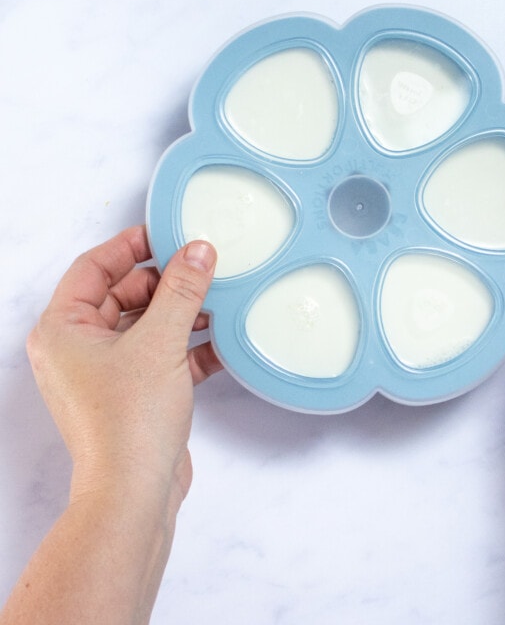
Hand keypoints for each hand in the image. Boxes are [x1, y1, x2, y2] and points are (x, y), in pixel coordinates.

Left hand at [26, 226, 220, 506]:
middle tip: (202, 269)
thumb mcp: (160, 343)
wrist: (135, 492)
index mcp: (63, 330)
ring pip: (146, 324)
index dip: (131, 245)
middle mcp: (79, 348)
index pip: (94, 267)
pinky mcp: (134, 392)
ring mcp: (106, 372)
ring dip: (182, 314)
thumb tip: (197, 252)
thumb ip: (182, 292)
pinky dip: (189, 346)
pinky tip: (220, 341)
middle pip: (124, 294)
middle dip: (166, 283)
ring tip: (217, 302)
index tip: (167, 233)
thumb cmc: (128, 423)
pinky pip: (161, 354)